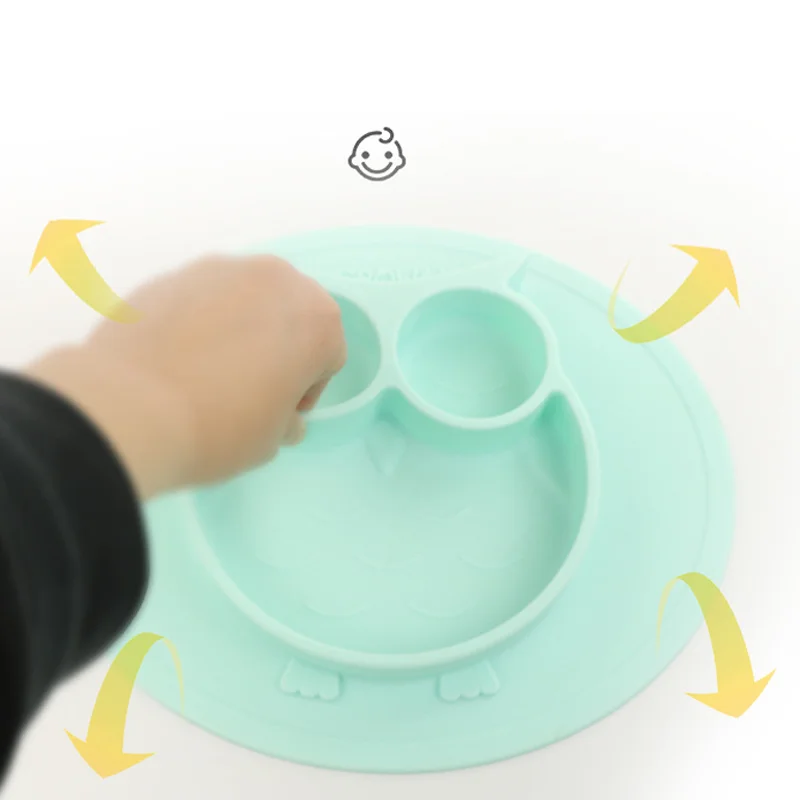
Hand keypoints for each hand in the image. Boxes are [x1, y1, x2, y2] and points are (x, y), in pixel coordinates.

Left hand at [25, 255, 345, 498]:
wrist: (129, 409)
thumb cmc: (220, 428)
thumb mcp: (271, 441)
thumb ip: (286, 418)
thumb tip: (278, 412)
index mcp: (318, 320)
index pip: (327, 355)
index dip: (305, 389)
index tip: (278, 411)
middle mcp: (276, 281)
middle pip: (289, 315)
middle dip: (278, 346)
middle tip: (248, 387)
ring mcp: (220, 270)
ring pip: (245, 300)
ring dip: (239, 328)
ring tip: (206, 370)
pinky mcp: (172, 274)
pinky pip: (200, 300)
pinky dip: (197, 322)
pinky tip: (175, 358)